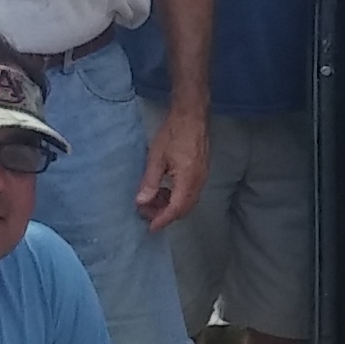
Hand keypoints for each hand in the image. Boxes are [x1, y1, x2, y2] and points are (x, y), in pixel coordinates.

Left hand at [137, 101, 207, 228]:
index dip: (162, 220)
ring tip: (152, 200)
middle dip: (165, 214)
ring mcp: (202, 177)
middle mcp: (198, 182)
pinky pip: (191, 193)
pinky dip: (177, 197)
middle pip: (184, 209)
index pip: (175, 209)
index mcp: (187, 180)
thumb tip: (141, 202)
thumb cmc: (173, 133)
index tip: (150, 227)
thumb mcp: (156, 157)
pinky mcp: (202, 172)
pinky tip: (164, 190)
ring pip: (188, 202)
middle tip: (147, 212)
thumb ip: (150, 182)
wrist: (192, 116)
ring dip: (171, 206)